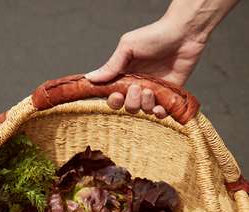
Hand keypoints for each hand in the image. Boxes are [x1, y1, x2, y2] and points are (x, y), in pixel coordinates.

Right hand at [86, 17, 205, 117]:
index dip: (113, 100)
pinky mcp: (169, 96)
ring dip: (145, 104)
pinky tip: (160, 106)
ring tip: (150, 90)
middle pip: (127, 107)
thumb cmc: (154, 36)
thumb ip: (111, 66)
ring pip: (143, 111)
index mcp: (125, 76)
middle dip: (130, 102)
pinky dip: (159, 114)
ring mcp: (153, 93)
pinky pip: (160, 114)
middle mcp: (138, 87)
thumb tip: (90, 78)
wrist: (183, 34)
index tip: (116, 94)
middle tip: (136, 88)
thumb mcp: (128, 47)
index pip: (113, 96)